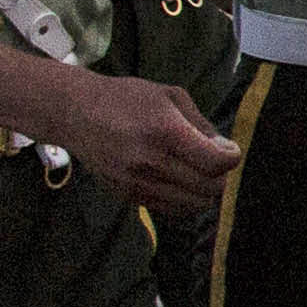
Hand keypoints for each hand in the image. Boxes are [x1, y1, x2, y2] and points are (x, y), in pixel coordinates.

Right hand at [32, 71, 246, 211]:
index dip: (231, 157)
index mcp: (164, 132)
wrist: (75, 112)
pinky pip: (171, 211)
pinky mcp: (126, 195)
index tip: (228, 148)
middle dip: (221, 176)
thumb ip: (202, 124)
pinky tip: (181, 182)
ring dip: (204, 191)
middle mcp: (149, 161)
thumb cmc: (126, 98)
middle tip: (214, 160)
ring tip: (199, 172)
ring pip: (193, 205)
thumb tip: (225, 149)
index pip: (216, 163)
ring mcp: (136, 182)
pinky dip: (185, 201)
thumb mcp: (170, 96)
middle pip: (209, 188)